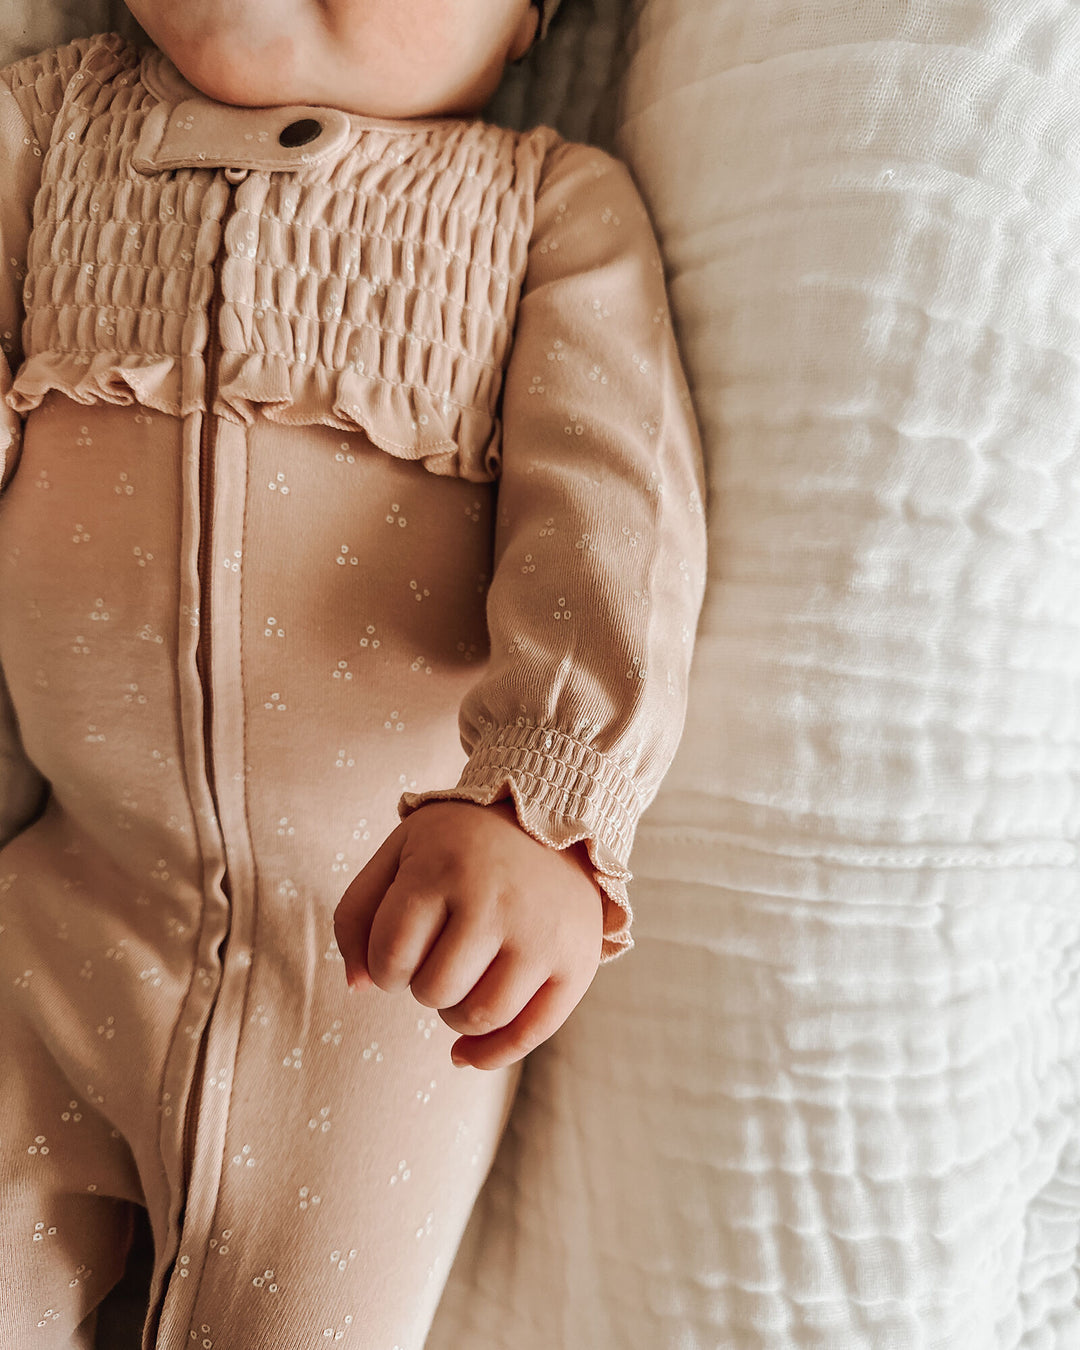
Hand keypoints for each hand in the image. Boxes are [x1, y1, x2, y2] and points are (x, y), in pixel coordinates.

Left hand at [332, 798, 603, 1069]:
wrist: (552, 817)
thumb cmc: (459, 844)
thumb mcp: (399, 852)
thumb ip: (357, 914)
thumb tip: (358, 987)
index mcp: (443, 867)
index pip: (390, 956)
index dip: (383, 968)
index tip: (400, 951)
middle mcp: (496, 901)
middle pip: (434, 991)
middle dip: (423, 985)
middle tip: (439, 956)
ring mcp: (541, 935)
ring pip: (479, 1017)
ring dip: (454, 1014)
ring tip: (459, 983)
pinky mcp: (576, 962)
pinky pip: (529, 1034)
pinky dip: (490, 1054)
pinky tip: (464, 1053)